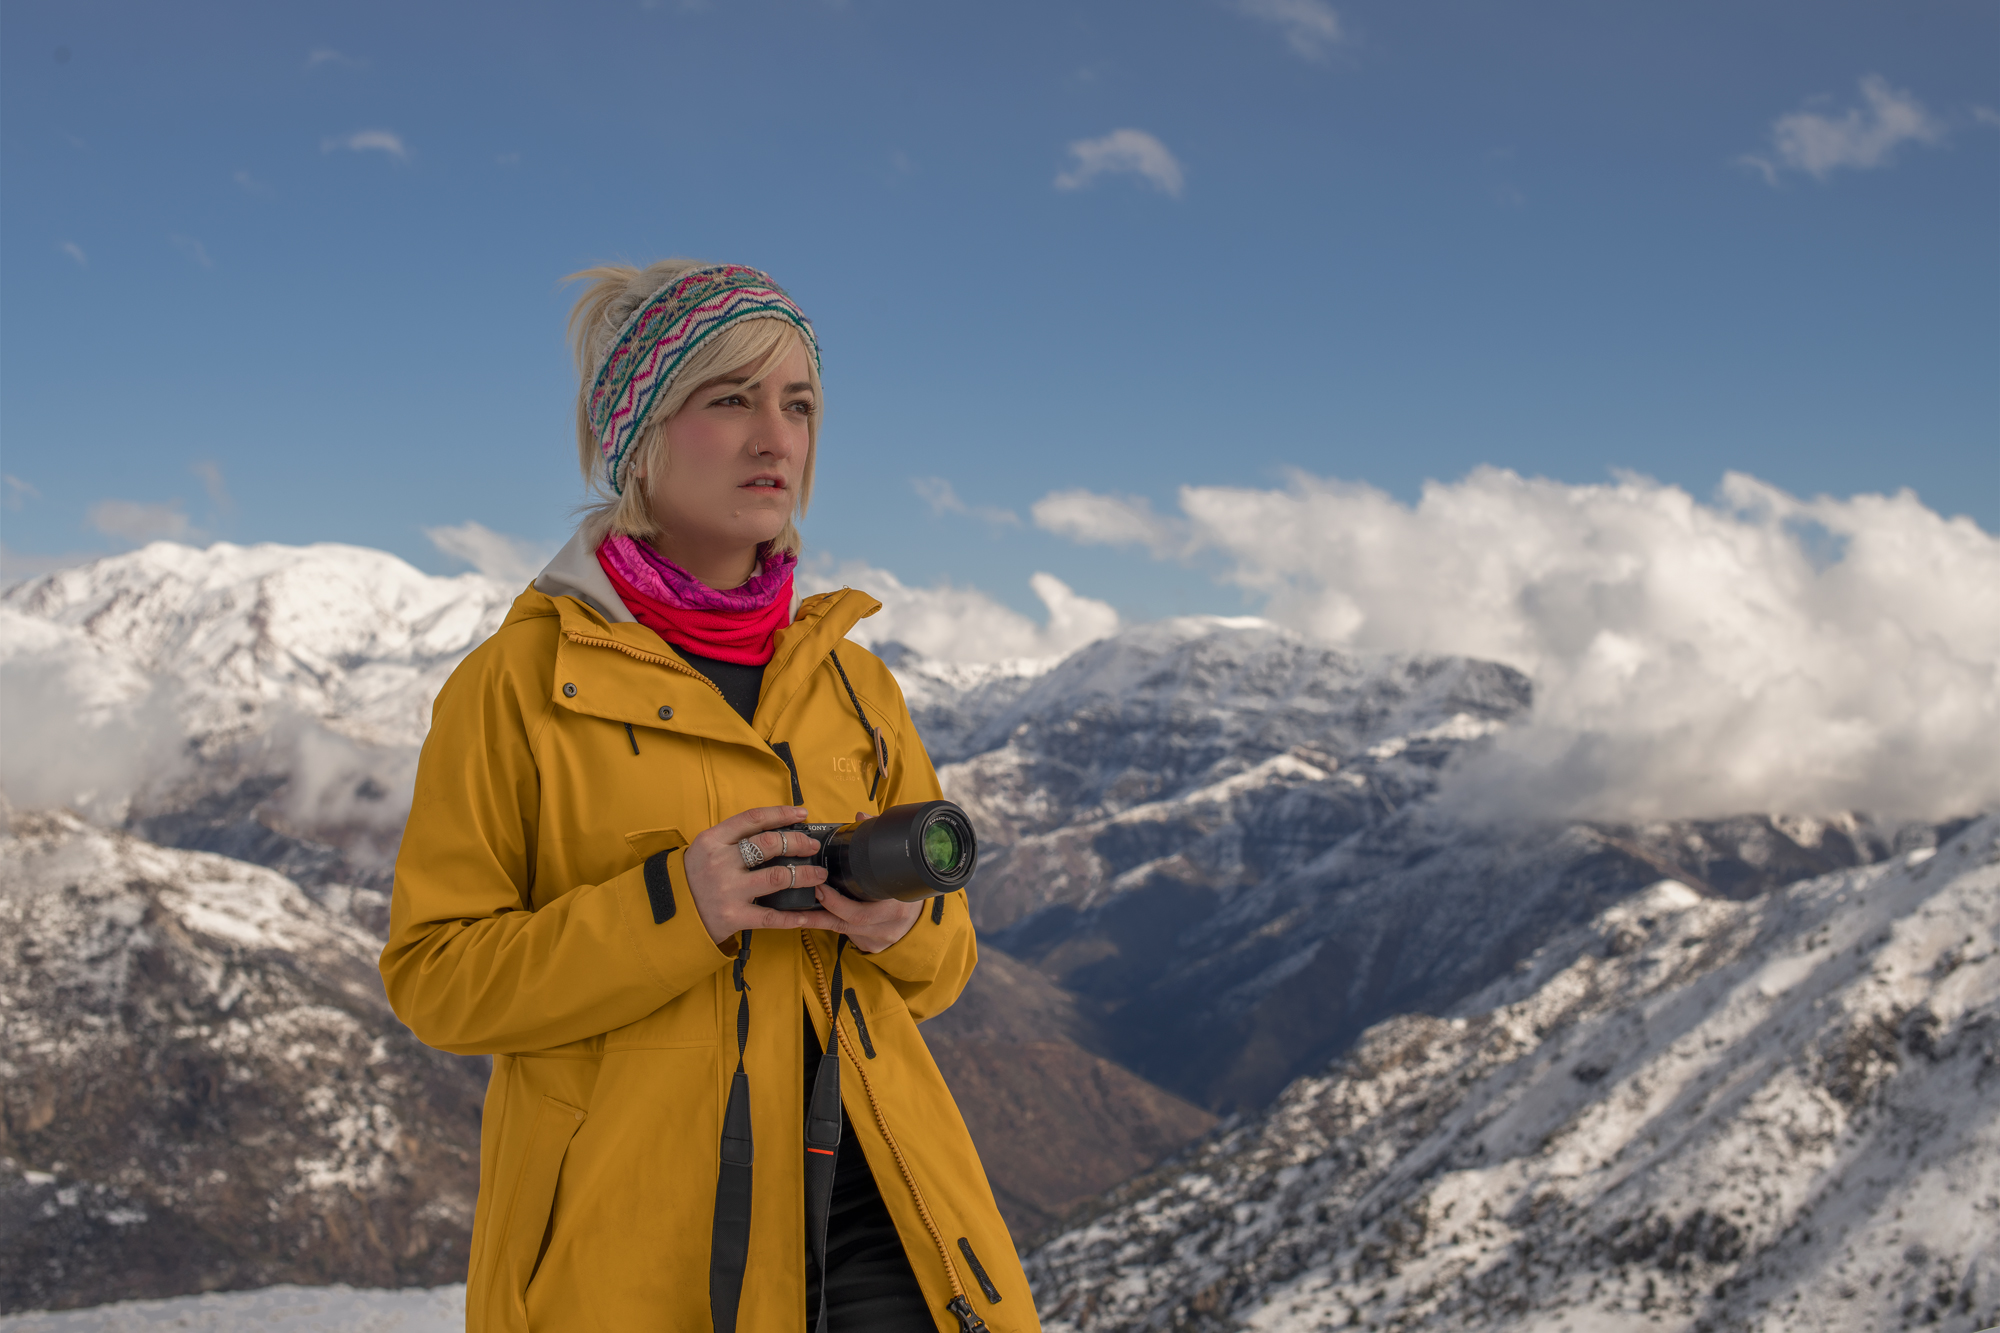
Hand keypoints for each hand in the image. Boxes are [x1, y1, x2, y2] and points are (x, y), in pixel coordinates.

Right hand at [683, 806, 842, 944]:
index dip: (782, 814)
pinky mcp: (733, 915)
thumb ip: (734, 838)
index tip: (802, 814)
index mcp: (713, 840)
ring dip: (805, 875)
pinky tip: (805, 914)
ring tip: (818, 875)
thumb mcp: (706, 848)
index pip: (753, 819)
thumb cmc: (695, 877)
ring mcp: (728, 889)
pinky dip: (792, 916)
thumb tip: (777, 829)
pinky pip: (771, 915)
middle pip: (770, 845)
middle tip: (813, 847)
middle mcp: (720, 862)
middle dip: (799, 843)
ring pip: (778, 877)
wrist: (673, 912)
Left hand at [812, 809, 921, 952]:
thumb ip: (880, 841)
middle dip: (822, 910)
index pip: (864, 909)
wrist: (922, 921)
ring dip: (819, 922)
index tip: (819, 888)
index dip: (837, 902)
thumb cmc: (909, 893)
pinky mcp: (871, 947)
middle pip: (848, 922)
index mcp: (897, 906)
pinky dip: (831, 927)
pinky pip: (847, 937)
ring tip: (798, 912)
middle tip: (806, 894)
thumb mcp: (899, 867)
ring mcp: (879, 939)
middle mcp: (888, 926)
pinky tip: (815, 919)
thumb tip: (862, 817)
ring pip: (843, 932)